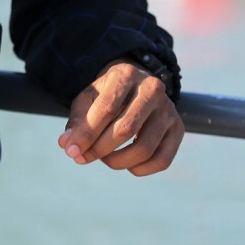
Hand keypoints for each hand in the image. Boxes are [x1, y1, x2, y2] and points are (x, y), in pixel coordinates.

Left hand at [58, 59, 183, 176]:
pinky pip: (161, 160)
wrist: (135, 87)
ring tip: (103, 158)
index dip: (86, 134)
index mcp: (126, 74)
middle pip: (125, 129)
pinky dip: (140, 170)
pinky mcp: (178, 128)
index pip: (106, 109)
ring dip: (117, 162)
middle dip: (99, 149)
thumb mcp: (88, 100)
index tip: (70, 151)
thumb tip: (67, 145)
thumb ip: (77, 122)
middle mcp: (152, 88)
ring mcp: (168, 109)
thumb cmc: (107, 95)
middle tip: (83, 157)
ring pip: (144, 149)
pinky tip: (126, 164)